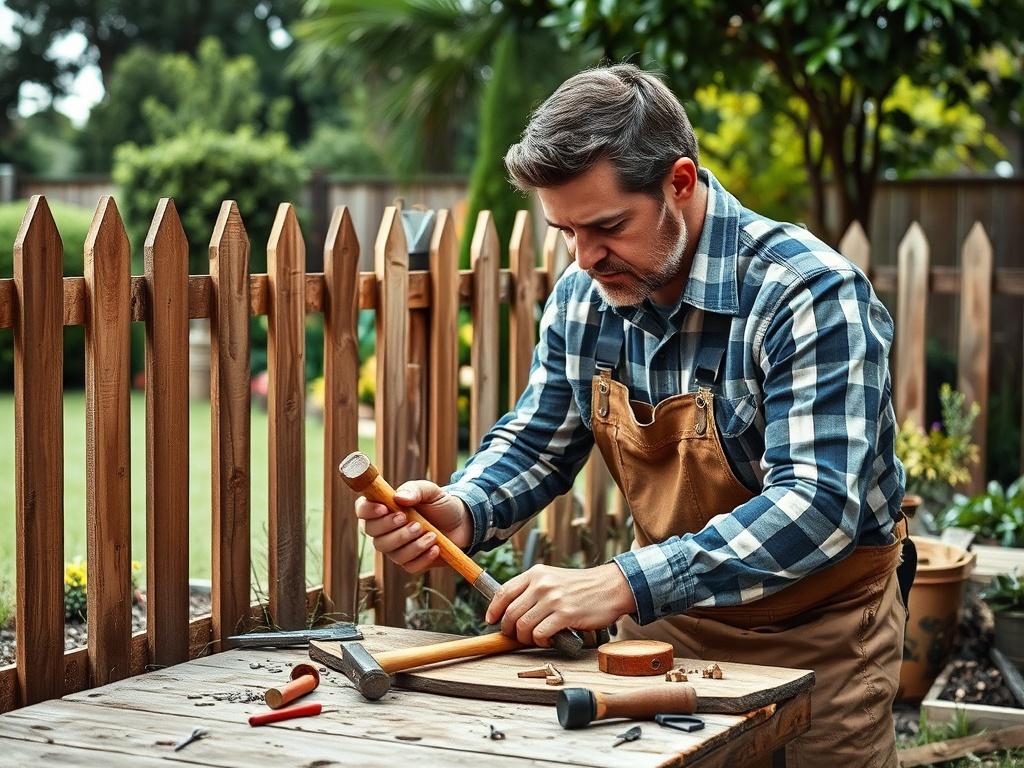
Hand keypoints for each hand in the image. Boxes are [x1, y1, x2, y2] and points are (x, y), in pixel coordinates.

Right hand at [355, 480, 472, 573]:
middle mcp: (384, 530)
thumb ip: (415, 490)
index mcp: (384, 508)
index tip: (385, 508)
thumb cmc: (440, 505)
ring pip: (390, 552)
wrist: (461, 523)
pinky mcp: (410, 562)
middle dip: (393, 529)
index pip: (362, 510)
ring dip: (411, 544)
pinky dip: (423, 557)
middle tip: (415, 522)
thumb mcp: (431, 491)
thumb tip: (399, 498)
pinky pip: (408, 565)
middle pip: (372, 533)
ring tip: (431, 534)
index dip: (368, 510)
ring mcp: (395, 548)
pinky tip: (436, 547)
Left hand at [484, 563, 636, 646]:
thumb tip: (510, 609)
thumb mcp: (553, 578)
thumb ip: (532, 589)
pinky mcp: (565, 614)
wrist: (610, 587)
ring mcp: (553, 599)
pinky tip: (548, 639)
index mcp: (536, 573)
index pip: (503, 592)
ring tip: (535, 638)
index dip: (494, 609)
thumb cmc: (581, 587)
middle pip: (511, 613)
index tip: (491, 620)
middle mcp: (542, 584)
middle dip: (509, 629)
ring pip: (523, 626)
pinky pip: (540, 634)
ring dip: (525, 638)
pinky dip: (540, 641)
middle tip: (516, 636)